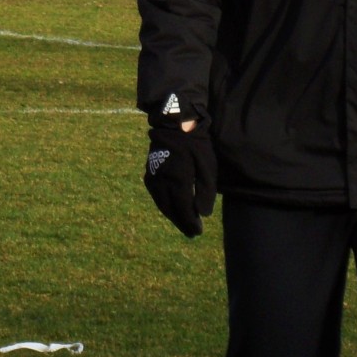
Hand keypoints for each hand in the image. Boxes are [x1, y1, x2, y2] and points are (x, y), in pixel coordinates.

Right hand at [144, 122, 216, 236]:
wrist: (175, 124)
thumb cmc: (196, 144)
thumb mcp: (207, 166)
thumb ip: (205, 192)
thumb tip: (202, 215)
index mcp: (177, 181)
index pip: (183, 210)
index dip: (190, 223)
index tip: (198, 232)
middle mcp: (162, 182)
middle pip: (170, 210)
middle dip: (181, 222)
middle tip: (191, 232)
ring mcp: (153, 178)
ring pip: (161, 203)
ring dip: (171, 214)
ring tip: (183, 222)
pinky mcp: (149, 173)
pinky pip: (156, 195)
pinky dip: (164, 204)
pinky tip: (172, 206)